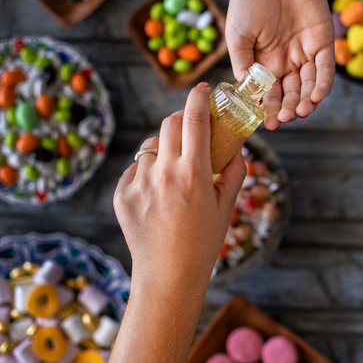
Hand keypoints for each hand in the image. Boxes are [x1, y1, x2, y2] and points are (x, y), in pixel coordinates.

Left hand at [111, 83, 245, 361]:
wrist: (168, 275)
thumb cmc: (203, 242)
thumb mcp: (226, 205)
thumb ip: (234, 171)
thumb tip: (238, 145)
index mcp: (193, 174)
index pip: (194, 119)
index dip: (199, 98)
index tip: (203, 89)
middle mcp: (163, 173)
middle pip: (169, 124)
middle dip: (182, 118)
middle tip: (192, 127)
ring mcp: (138, 183)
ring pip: (151, 147)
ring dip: (166, 149)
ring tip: (175, 172)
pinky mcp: (122, 194)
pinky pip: (136, 169)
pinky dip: (149, 172)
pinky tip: (159, 193)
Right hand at [226, 0, 334, 130]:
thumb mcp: (237, 34)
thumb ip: (243, 64)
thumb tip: (249, 93)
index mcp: (265, 61)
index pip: (270, 93)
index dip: (270, 109)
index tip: (268, 124)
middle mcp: (287, 60)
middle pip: (291, 92)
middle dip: (288, 108)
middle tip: (284, 119)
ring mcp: (306, 51)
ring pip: (309, 85)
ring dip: (306, 101)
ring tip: (300, 112)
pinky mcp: (323, 42)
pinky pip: (325, 69)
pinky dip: (322, 85)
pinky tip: (316, 97)